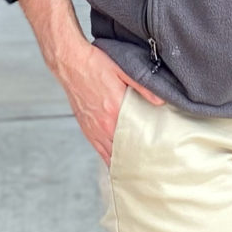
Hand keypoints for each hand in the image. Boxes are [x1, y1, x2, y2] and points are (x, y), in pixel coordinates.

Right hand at [48, 33, 162, 162]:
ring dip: (122, 161)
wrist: (69, 63)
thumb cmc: (95, 64)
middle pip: (122, 150)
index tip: (156, 157)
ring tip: (136, 169)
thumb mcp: (122, 70)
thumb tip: (161, 101)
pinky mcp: (85, 128)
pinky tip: (116, 162)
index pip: (133, 138)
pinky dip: (108, 157)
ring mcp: (93, 128)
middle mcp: (103, 123)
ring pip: (109, 154)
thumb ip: (142, 86)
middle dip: (136, 159)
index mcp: (114, 109)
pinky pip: (98, 149)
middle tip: (150, 167)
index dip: (145, 150)